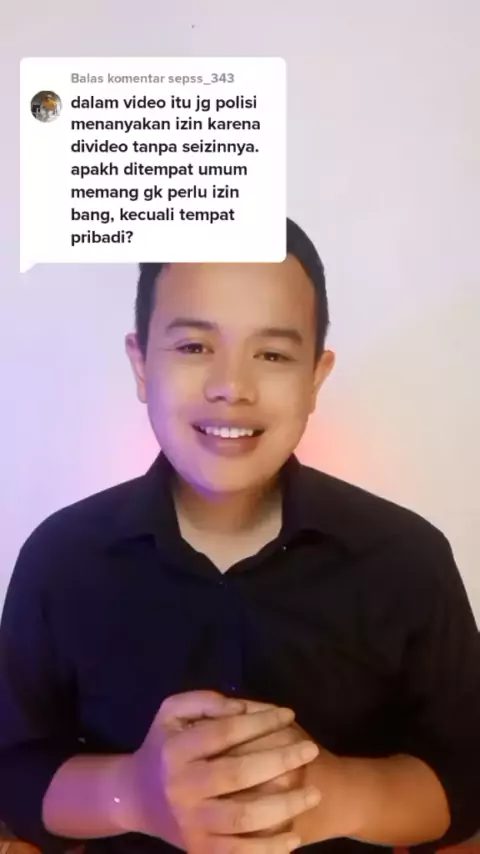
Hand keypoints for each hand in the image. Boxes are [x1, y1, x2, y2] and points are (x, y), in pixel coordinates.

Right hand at [118, 691, 321, 852]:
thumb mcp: (172, 712)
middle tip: (310, 750)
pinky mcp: (200, 850)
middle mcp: (182, 788)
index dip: (261, 721)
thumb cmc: (164, 748)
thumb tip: (244, 708)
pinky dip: (269, 850)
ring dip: (284, 806)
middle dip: (280, 760)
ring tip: (313, 792)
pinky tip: (294, 837)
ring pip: (243, 818)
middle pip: (238, 773)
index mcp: (175, 751)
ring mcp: (191, 823)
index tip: (289, 714)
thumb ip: (205, 702)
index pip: (224, 732)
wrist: (137, 799)